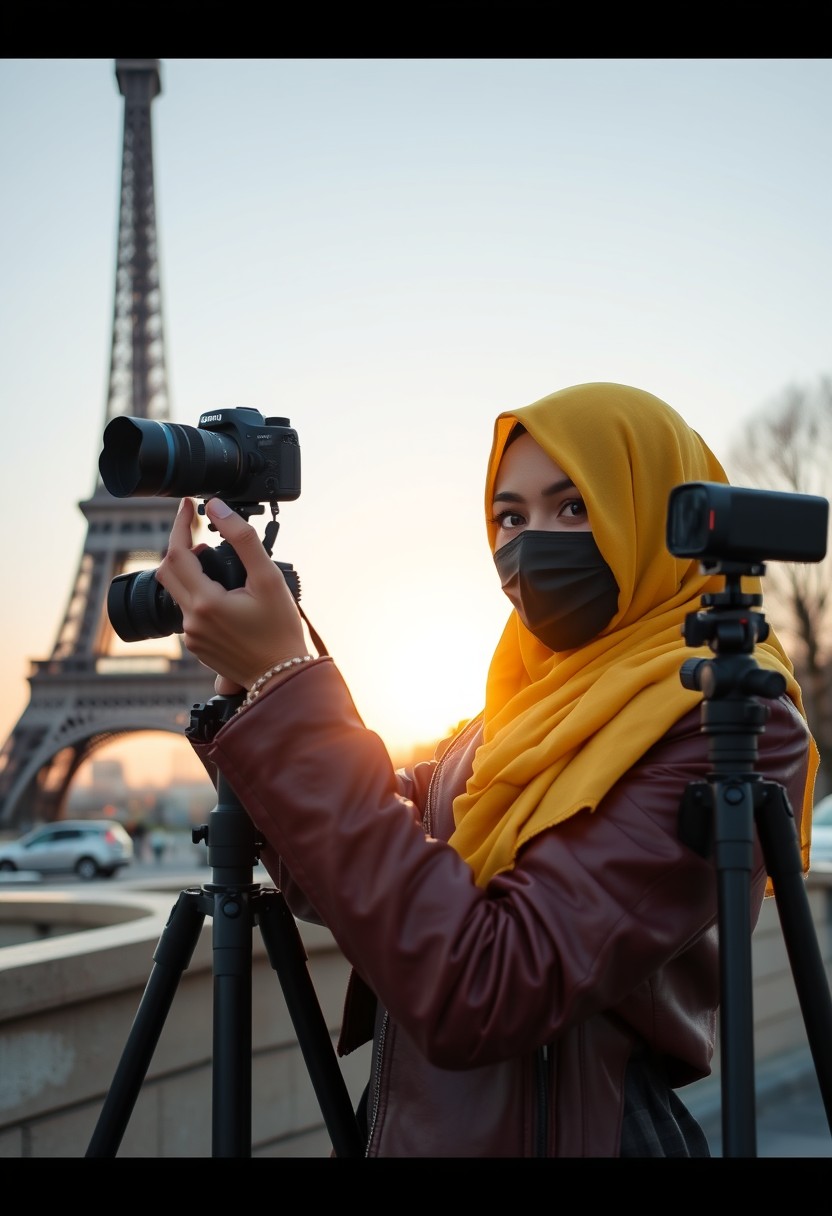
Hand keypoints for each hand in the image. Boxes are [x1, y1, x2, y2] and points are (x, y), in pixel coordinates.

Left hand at [155, 497, 307, 691]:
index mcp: (205, 602)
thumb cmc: (281, 631)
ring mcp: (192, 636)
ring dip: (190, 571)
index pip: (177, 552)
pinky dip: (198, 593)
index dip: (180, 524)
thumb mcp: (268, 579)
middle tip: (203, 534)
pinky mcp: (197, 646)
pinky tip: (223, 593)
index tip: (187, 506)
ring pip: (176, 591)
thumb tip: (218, 509)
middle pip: (168, 571)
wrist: (282, 677)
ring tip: (217, 563)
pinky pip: (187, 611)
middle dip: (181, 546)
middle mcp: (192, 621)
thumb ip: (243, 539)